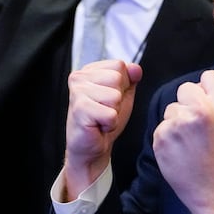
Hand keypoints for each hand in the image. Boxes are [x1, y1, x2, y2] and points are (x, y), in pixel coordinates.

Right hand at [63, 60, 141, 199]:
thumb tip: (136, 68)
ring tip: (101, 118)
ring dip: (113, 113)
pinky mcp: (80, 109)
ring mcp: (77, 92)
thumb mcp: (123, 95)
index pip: (119, 65)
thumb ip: (130, 79)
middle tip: (105, 110)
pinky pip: (110, 114)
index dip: (123, 85)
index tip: (109, 98)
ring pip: (115, 96)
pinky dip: (109, 124)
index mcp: (89, 70)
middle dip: (118, 99)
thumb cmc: (103, 121)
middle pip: (117, 78)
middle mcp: (79, 77)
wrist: (91, 148)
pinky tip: (97, 126)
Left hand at [154, 70, 213, 213]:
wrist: (213, 189)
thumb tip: (200, 85)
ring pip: (171, 108)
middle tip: (197, 123)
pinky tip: (180, 150)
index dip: (207, 89)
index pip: (208, 76)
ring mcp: (179, 123)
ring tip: (190, 141)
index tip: (209, 103)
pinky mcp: (162, 136)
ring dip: (177, 120)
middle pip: (185, 88)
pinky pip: (162, 126)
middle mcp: (201, 110)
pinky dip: (168, 136)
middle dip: (189, 102)